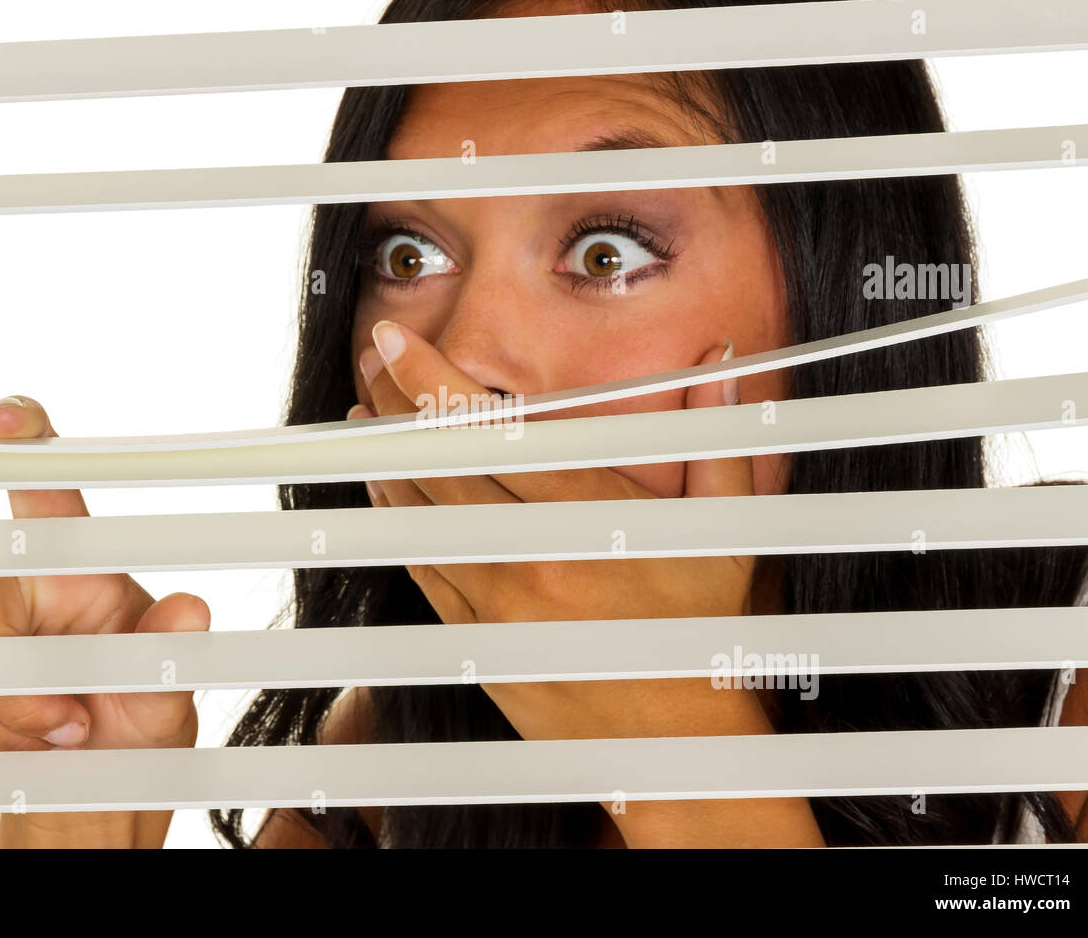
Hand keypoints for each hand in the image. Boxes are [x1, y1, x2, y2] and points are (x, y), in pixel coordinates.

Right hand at [0, 395, 210, 845]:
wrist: (94, 775)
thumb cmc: (134, 716)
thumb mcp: (166, 697)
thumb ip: (170, 654)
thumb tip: (191, 609)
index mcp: (75, 564)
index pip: (47, 493)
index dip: (25, 446)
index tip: (11, 418)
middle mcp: (9, 576)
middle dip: (19, 693)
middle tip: (72, 723)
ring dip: (3, 724)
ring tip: (58, 732)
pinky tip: (14, 742)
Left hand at [352, 324, 825, 846]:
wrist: (676, 748)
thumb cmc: (703, 634)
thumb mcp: (725, 533)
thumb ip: (715, 441)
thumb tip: (718, 364)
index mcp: (586, 513)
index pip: (485, 427)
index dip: (429, 375)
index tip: (394, 338)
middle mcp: (530, 552)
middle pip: (437, 457)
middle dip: (394, 398)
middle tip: (369, 355)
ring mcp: (495, 600)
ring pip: (418, 510)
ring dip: (384, 455)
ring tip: (362, 413)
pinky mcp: (478, 639)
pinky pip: (422, 565)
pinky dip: (397, 519)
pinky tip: (386, 489)